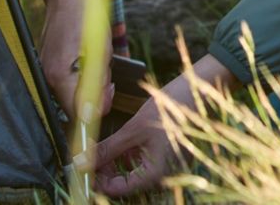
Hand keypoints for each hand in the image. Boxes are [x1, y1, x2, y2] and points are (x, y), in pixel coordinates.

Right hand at [38, 0, 114, 119]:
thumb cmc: (87, 17)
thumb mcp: (101, 51)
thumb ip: (97, 83)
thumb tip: (95, 112)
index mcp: (61, 76)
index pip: (75, 113)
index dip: (94, 110)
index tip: (107, 96)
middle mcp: (48, 76)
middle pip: (72, 104)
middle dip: (93, 94)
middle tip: (108, 77)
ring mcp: (44, 69)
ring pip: (69, 91)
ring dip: (86, 83)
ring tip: (99, 62)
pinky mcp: (46, 61)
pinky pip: (64, 78)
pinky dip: (77, 74)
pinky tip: (86, 59)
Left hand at [93, 54, 237, 197]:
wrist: (197, 91)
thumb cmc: (169, 109)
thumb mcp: (134, 128)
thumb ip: (108, 148)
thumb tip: (82, 161)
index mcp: (154, 174)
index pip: (119, 189)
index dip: (99, 181)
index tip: (82, 169)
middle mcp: (160, 174)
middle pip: (125, 182)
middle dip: (106, 171)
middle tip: (88, 156)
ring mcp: (162, 163)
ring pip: (132, 171)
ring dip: (115, 162)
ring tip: (102, 146)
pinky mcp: (163, 153)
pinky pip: (141, 160)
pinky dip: (128, 154)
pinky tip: (120, 142)